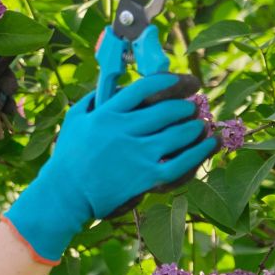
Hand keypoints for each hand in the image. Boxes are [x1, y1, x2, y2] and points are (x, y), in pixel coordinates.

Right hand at [0, 73, 219, 264]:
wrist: (65, 193)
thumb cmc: (68, 156)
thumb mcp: (75, 119)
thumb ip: (94, 99)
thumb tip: (115, 85)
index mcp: (107, 113)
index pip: (145, 87)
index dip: (171, 81)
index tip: (184, 81)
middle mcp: (123, 130)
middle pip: (167, 110)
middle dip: (186, 106)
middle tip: (193, 106)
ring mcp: (136, 154)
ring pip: (178, 134)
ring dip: (195, 126)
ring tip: (201, 125)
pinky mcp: (146, 177)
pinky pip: (181, 163)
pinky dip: (200, 152)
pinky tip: (210, 144)